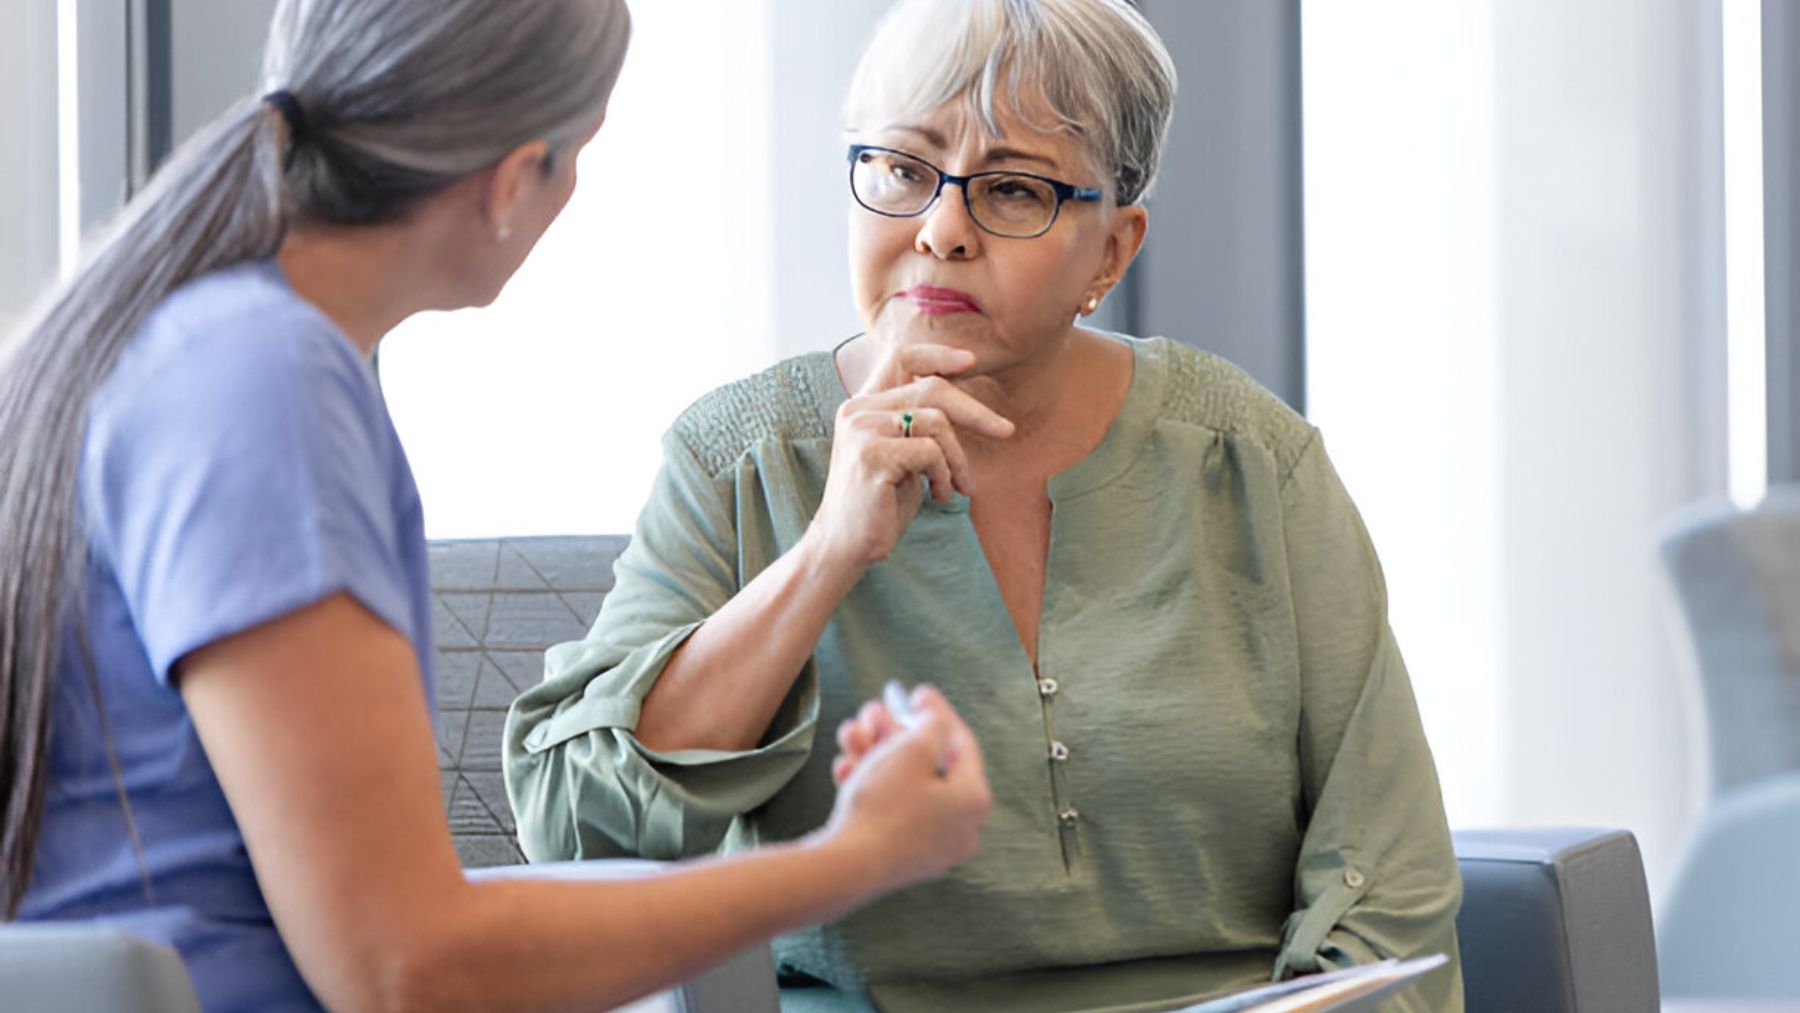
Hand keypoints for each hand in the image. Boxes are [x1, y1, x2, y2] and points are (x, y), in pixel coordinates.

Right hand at [806, 343, 1013, 569]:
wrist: (846, 547)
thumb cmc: (882, 504)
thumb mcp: (906, 456)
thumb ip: (921, 425)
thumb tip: (967, 403)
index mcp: (864, 404)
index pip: (902, 357)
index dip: (938, 354)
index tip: (971, 361)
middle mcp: (858, 410)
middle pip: (932, 388)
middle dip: (975, 412)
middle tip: (1006, 432)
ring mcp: (862, 430)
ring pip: (937, 422)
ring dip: (958, 459)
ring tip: (957, 486)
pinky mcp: (872, 456)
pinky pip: (930, 452)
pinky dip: (945, 475)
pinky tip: (938, 496)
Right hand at [821, 686, 990, 892]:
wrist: (847, 866)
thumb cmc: (885, 806)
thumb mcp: (912, 750)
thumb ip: (932, 724)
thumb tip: (936, 718)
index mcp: (975, 799)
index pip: (961, 743)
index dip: (937, 712)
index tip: (916, 692)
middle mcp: (961, 826)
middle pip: (929, 764)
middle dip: (895, 734)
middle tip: (873, 714)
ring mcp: (932, 846)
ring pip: (905, 786)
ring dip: (876, 756)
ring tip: (851, 736)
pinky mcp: (903, 858)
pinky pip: (892, 811)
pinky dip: (871, 787)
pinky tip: (845, 769)